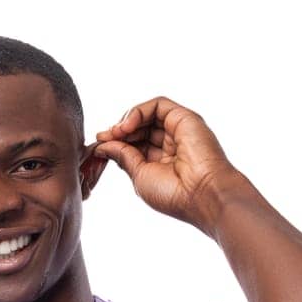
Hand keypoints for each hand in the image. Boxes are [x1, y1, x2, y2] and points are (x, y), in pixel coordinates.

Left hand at [94, 97, 245, 229]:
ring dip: (126, 121)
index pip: (133, 144)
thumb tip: (102, 145)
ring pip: (147, 115)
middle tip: (104, 137)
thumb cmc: (174, 194)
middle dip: (118, 131)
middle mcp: (171, 144)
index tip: (99, 145)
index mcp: (161, 162)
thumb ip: (123, 156)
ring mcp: (178, 130)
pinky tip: (128, 126)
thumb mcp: (139, 175)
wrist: (202, 195)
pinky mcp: (185, 118)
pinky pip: (157, 105)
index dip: (115, 142)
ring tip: (116, 133)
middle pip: (138, 128)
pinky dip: (138, 111)